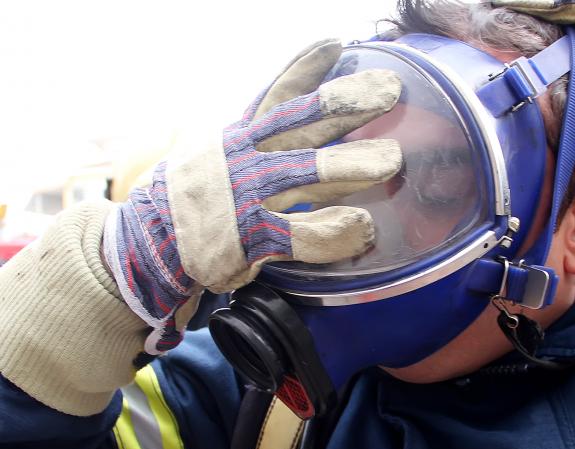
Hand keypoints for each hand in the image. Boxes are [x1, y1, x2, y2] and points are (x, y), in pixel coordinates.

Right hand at [102, 39, 401, 353]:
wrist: (149, 245)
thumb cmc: (204, 201)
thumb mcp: (228, 159)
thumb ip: (271, 145)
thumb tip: (320, 130)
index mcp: (240, 139)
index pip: (276, 96)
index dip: (305, 68)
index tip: (337, 43)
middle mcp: (243, 159)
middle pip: (299, 124)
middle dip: (345, 105)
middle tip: (390, 91)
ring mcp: (243, 195)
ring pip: (301, 173)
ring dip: (348, 165)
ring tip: (392, 159)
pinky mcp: (247, 237)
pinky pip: (299, 234)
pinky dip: (333, 231)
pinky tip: (363, 227)